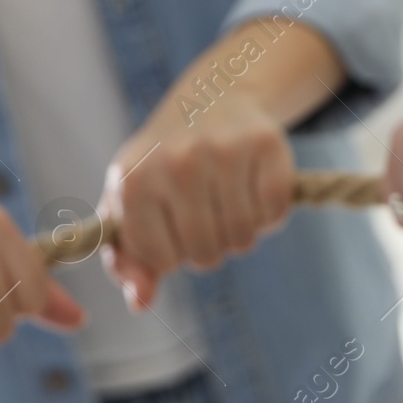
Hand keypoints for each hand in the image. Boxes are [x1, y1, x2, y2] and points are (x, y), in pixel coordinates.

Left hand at [101, 93, 293, 308]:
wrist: (209, 98)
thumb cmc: (161, 167)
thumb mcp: (129, 208)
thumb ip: (127, 261)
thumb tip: (140, 303)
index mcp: (132, 181)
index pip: (163, 261)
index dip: (171, 254)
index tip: (169, 225)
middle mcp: (176, 161)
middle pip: (206, 255)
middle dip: (208, 248)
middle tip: (202, 213)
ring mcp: (223, 148)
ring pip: (243, 239)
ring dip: (239, 233)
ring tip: (226, 201)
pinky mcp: (266, 142)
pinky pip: (275, 214)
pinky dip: (269, 214)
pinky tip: (252, 188)